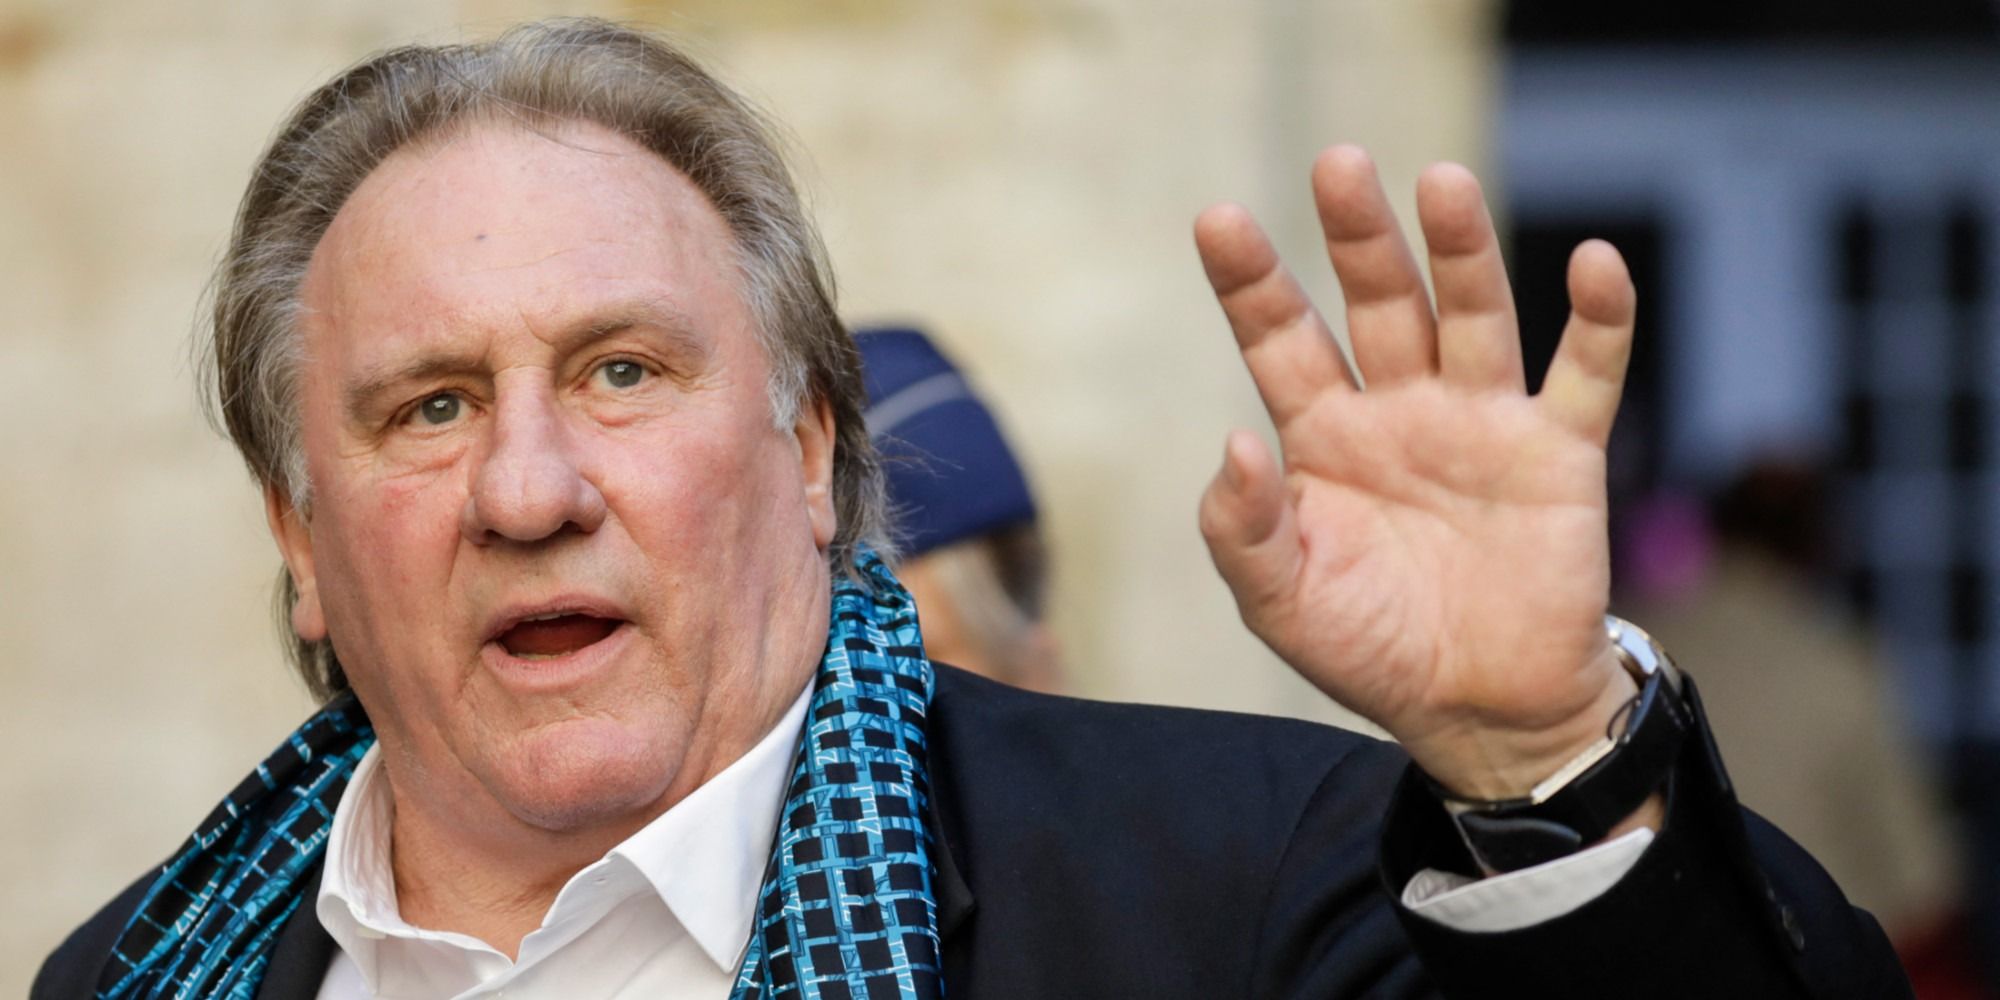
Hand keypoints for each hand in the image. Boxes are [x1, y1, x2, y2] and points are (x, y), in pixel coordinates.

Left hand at [1193, 146, 1639, 800]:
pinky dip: (1599, 319)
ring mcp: (1482, 423)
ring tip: (1442, 184)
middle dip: (1359, 237)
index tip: (1217, 219)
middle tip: (1338, 165)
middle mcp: (1402, 409)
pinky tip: (1595, 264)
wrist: (1481, 713)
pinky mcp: (1559, 453)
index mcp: (1324, 436)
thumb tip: (1233, 444)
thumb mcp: (1280, 602)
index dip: (1250, 282)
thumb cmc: (1371, 650)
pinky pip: (1586, 374)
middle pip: (1379, 302)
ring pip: (1474, 315)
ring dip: (1462, 251)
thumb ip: (1243, 529)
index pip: (1281, 338)